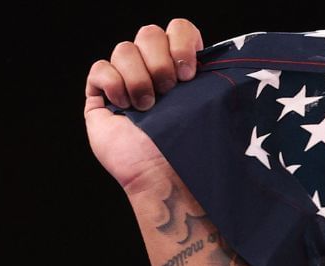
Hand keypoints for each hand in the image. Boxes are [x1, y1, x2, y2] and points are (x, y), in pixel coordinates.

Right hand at [85, 20, 204, 193]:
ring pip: (124, 48)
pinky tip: (124, 108)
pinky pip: (100, 68)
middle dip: (160, 61)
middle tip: (170, 91)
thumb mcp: (210, 108)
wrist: (165, 176)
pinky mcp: (101, 95)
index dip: (181, 41)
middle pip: (149, 33)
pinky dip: (113, 85)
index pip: (179, 29)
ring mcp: (126, 82)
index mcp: (184, 71)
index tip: (190, 73)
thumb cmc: (193, 149)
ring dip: (139, 78)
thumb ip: (212, 77)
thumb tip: (224, 57)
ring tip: (148, 108)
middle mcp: (155, 72)